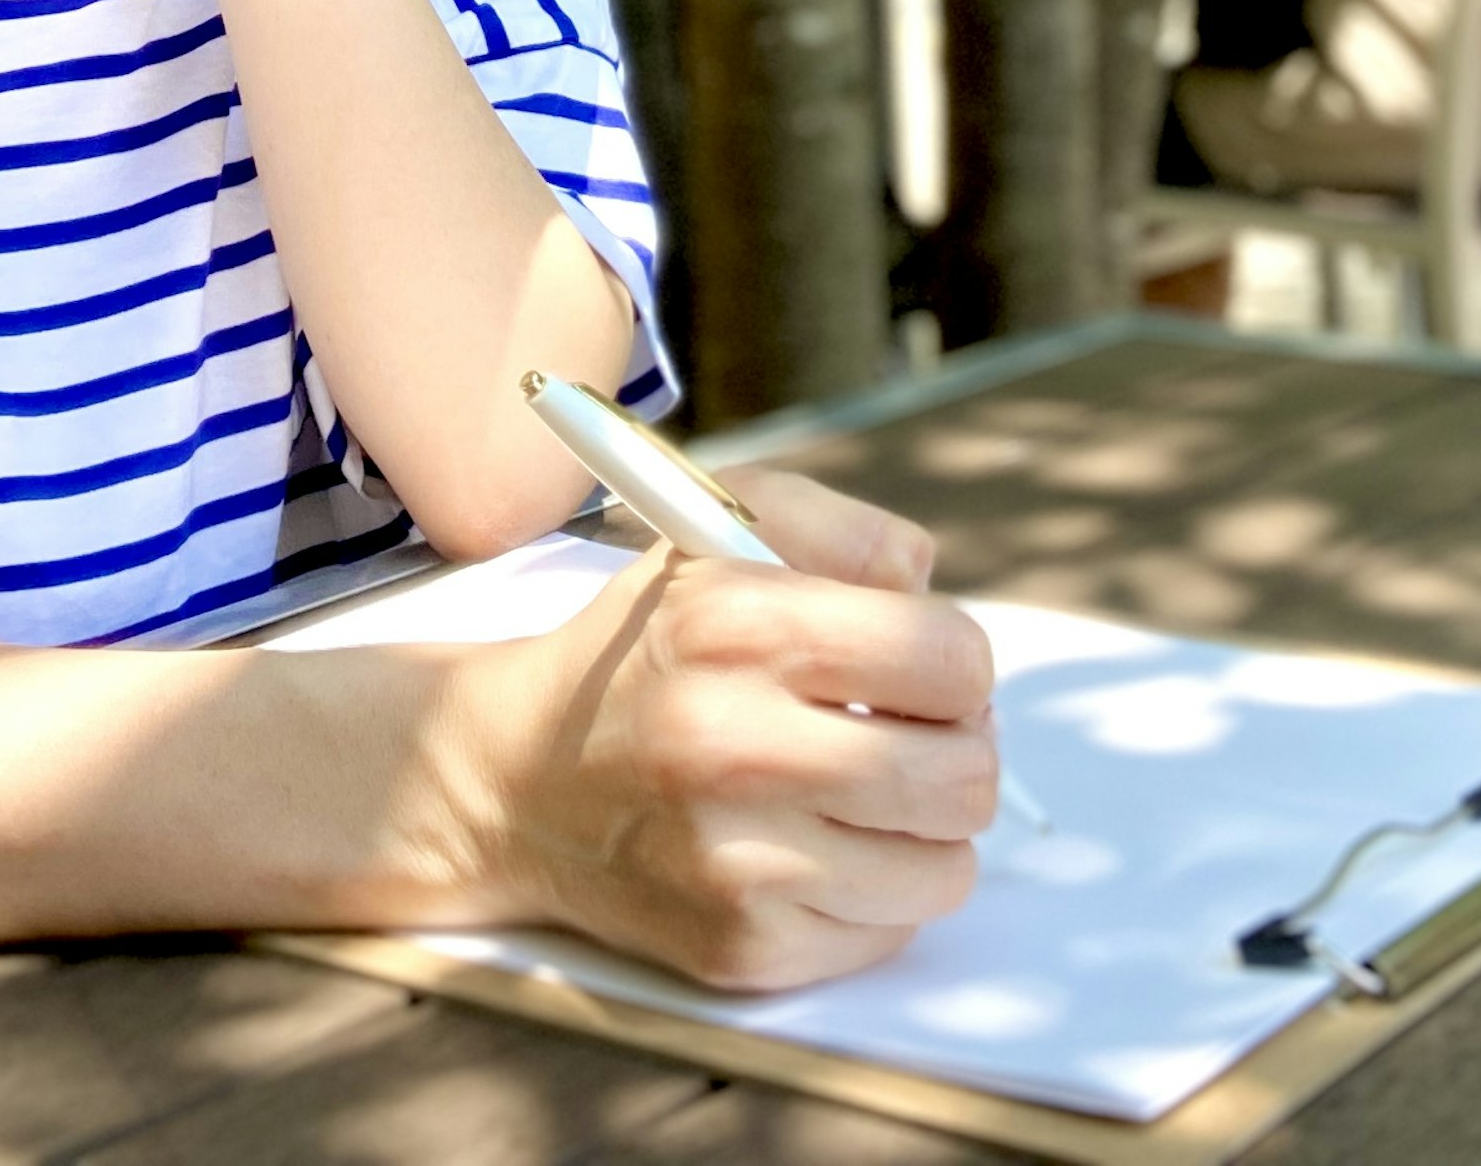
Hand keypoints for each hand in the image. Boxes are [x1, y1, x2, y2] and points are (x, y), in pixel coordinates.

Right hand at [437, 473, 997, 991]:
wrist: (516, 782)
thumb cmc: (644, 650)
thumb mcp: (718, 536)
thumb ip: (844, 533)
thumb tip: (935, 595)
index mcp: (738, 626)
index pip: (951, 661)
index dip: (955, 666)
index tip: (917, 675)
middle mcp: (733, 745)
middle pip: (964, 776)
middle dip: (957, 753)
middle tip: (906, 739)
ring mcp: (736, 861)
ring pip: (944, 868)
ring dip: (921, 832)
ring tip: (859, 797)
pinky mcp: (740, 947)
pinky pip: (887, 931)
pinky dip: (871, 892)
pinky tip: (809, 851)